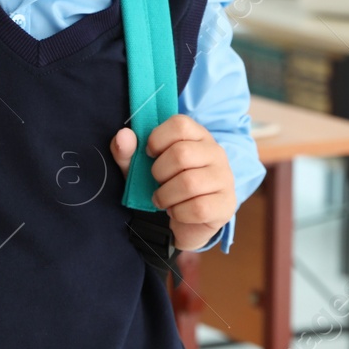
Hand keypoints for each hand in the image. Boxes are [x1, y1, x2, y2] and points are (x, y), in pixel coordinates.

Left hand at [109, 115, 235, 251]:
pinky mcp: (226, 204)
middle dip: (159, 173)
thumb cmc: (164, 187)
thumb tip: (123, 135)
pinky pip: (198, 208)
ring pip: (189, 183)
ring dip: (166, 196)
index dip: (157, 139)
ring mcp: (224, 178)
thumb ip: (127, 152)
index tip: (150, 155)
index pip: (180, 124)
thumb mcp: (139, 169)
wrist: (183, 224)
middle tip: (158, 183)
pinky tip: (177, 212)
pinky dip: (178, 213)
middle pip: (181, 154)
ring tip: (164, 200)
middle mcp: (216, 152)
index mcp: (198, 136)